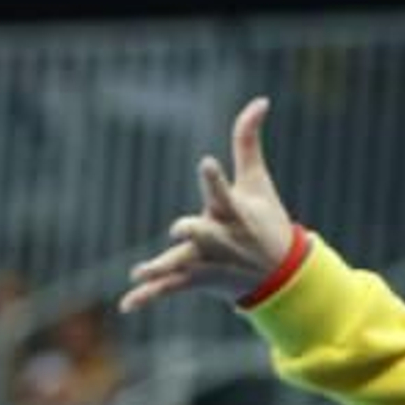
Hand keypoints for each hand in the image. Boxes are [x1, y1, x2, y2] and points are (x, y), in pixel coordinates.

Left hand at [119, 97, 295, 312]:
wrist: (278, 276)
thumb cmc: (265, 221)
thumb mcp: (258, 182)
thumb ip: (248, 142)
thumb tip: (261, 100)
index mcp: (233, 213)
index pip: (222, 193)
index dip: (213, 178)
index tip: (205, 162)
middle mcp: (220, 239)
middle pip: (202, 233)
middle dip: (193, 230)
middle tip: (180, 228)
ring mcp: (207, 261)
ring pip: (182, 263)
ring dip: (162, 268)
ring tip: (140, 272)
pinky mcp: (196, 279)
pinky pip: (168, 289)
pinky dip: (147, 296)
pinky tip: (126, 305)